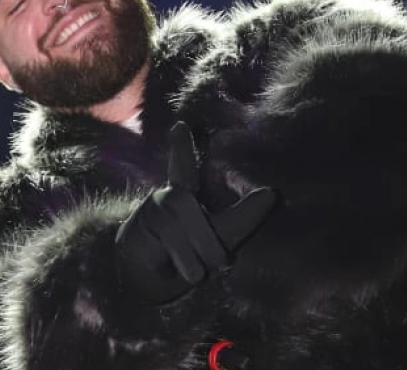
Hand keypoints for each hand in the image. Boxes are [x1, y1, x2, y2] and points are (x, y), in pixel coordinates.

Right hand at [114, 122, 276, 304]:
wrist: (145, 281)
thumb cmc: (189, 255)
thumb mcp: (220, 237)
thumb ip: (243, 217)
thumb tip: (271, 193)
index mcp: (185, 194)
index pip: (182, 166)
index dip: (181, 147)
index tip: (179, 125)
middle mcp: (165, 198)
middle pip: (190, 213)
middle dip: (210, 245)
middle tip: (223, 264)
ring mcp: (148, 215)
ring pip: (179, 236)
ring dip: (193, 261)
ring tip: (195, 274)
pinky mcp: (134, 235)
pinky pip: (162, 252)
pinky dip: (169, 267)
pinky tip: (165, 269)